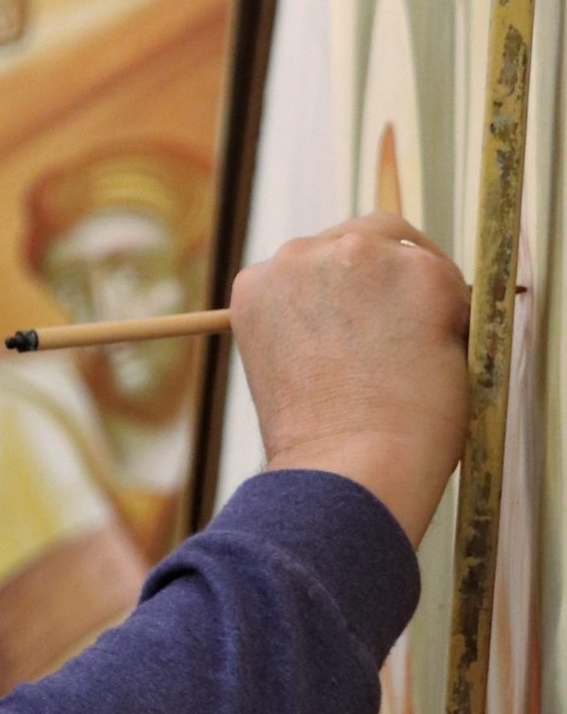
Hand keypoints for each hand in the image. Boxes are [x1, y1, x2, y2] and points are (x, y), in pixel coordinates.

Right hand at [230, 215, 470, 548]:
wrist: (345, 474)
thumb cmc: (319, 445)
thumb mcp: (288, 366)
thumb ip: (312, 323)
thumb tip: (363, 310)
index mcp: (258, 282)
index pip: (317, 260)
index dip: (350, 294)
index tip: (366, 329)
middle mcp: (299, 256)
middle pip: (364, 239)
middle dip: (387, 283)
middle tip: (404, 339)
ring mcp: (360, 258)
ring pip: (410, 256)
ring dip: (419, 299)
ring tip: (411, 364)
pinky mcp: (421, 274)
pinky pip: (453, 286)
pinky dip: (454, 323)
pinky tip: (433, 367)